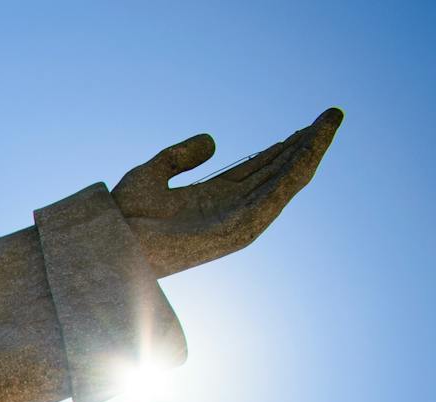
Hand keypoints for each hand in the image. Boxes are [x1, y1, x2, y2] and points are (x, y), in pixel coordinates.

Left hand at [116, 107, 342, 277]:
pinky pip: (277, 194)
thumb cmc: (123, 216)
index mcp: (212, 198)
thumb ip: (180, 156)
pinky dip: (298, 168)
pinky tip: (313, 145)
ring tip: (330, 121)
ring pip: (285, 180)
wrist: (113, 241)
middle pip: (277, 172)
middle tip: (329, 117)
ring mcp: (237, 219)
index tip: (301, 128)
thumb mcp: (152, 174)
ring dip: (311, 150)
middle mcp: (229, 209)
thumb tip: (213, 140)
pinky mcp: (240, 229)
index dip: (280, 147)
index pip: (257, 169)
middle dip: (304, 145)